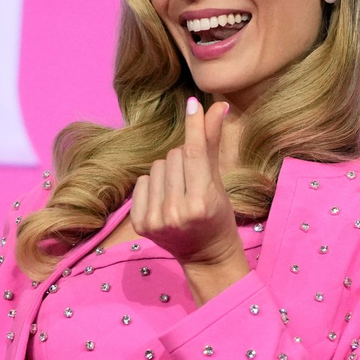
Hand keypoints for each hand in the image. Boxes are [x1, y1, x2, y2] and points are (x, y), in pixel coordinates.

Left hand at [131, 97, 241, 268]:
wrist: (205, 255)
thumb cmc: (218, 215)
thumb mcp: (219, 182)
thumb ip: (212, 143)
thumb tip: (218, 106)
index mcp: (202, 202)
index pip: (194, 153)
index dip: (194, 126)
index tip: (193, 104)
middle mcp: (177, 211)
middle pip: (174, 156)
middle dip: (185, 159)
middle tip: (194, 179)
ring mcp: (156, 219)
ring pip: (157, 167)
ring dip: (168, 172)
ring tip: (180, 190)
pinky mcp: (140, 224)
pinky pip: (142, 182)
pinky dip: (153, 185)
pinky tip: (165, 198)